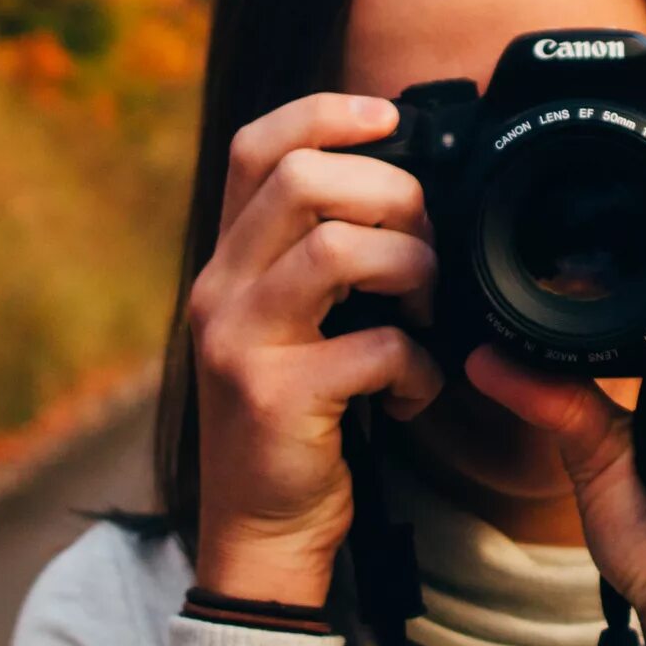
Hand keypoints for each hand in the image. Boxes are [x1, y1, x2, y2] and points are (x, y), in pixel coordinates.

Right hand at [189, 93, 443, 607]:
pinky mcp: (276, 398)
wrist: (260, 531)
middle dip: (393, 196)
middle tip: (426, 247)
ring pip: (341, 250)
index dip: (324, 114)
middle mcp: (220, 290)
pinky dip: (417, 367)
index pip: (255, 147)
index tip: (389, 116)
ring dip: (412, 270)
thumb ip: (322, 259)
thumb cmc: (297, 420)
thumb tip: (411, 192)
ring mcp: (242, 343)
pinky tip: (413, 393)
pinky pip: (375, 347)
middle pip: (302, 179)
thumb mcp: (292, 325)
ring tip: (426, 312)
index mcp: (228, 262)